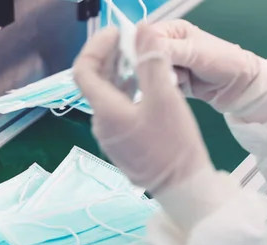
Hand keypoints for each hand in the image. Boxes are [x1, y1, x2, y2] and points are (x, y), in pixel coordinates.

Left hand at [73, 25, 212, 195]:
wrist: (182, 189)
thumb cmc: (173, 145)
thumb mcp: (165, 98)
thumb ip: (151, 62)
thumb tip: (143, 32)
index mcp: (105, 111)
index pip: (84, 70)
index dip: (96, 47)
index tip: (116, 34)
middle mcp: (101, 124)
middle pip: (96, 82)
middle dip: (111, 57)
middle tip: (132, 42)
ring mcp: (110, 137)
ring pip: (108, 97)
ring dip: (121, 74)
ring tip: (142, 60)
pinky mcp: (122, 145)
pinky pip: (118, 111)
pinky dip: (127, 92)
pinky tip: (146, 87)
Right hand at [148, 20, 265, 112]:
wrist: (242, 87)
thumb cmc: (224, 61)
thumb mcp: (193, 52)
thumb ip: (165, 49)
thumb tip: (141, 47)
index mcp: (173, 31)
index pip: (146, 37)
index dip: (144, 49)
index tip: (149, 61)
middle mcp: (169, 47)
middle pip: (146, 57)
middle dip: (155, 67)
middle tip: (172, 71)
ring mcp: (171, 66)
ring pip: (152, 74)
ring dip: (163, 79)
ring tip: (182, 79)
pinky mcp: (174, 83)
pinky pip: (160, 87)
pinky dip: (168, 89)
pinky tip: (182, 87)